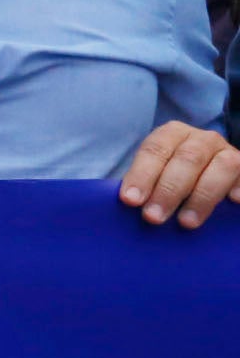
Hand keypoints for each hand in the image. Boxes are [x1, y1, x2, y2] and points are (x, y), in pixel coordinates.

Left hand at [118, 121, 239, 227]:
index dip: (141, 174)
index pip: (155, 149)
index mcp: (172, 134)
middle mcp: (202, 139)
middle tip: (153, 217)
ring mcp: (228, 152)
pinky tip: (231, 204)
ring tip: (186, 223)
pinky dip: (238, 189)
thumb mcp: (157, 175)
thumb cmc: (173, 180)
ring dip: (201, 197)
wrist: (210, 176)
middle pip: (186, 159)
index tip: (130, 200)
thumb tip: (128, 203)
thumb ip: (144, 185)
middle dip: (168, 190)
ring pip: (221, 167)